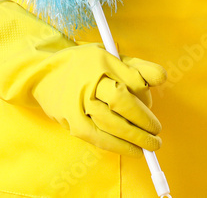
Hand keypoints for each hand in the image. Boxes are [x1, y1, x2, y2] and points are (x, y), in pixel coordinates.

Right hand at [0, 0, 167, 157]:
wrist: (44, 75)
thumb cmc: (84, 66)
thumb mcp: (109, 57)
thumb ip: (137, 67)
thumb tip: (162, 78)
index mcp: (101, 61)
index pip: (132, 78)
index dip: (146, 92)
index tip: (152, 100)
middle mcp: (88, 80)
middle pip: (121, 100)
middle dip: (144, 118)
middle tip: (157, 130)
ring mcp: (78, 102)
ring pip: (110, 122)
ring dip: (135, 137)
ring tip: (151, 144)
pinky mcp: (71, 121)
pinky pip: (97, 137)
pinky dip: (117, 146)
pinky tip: (133, 150)